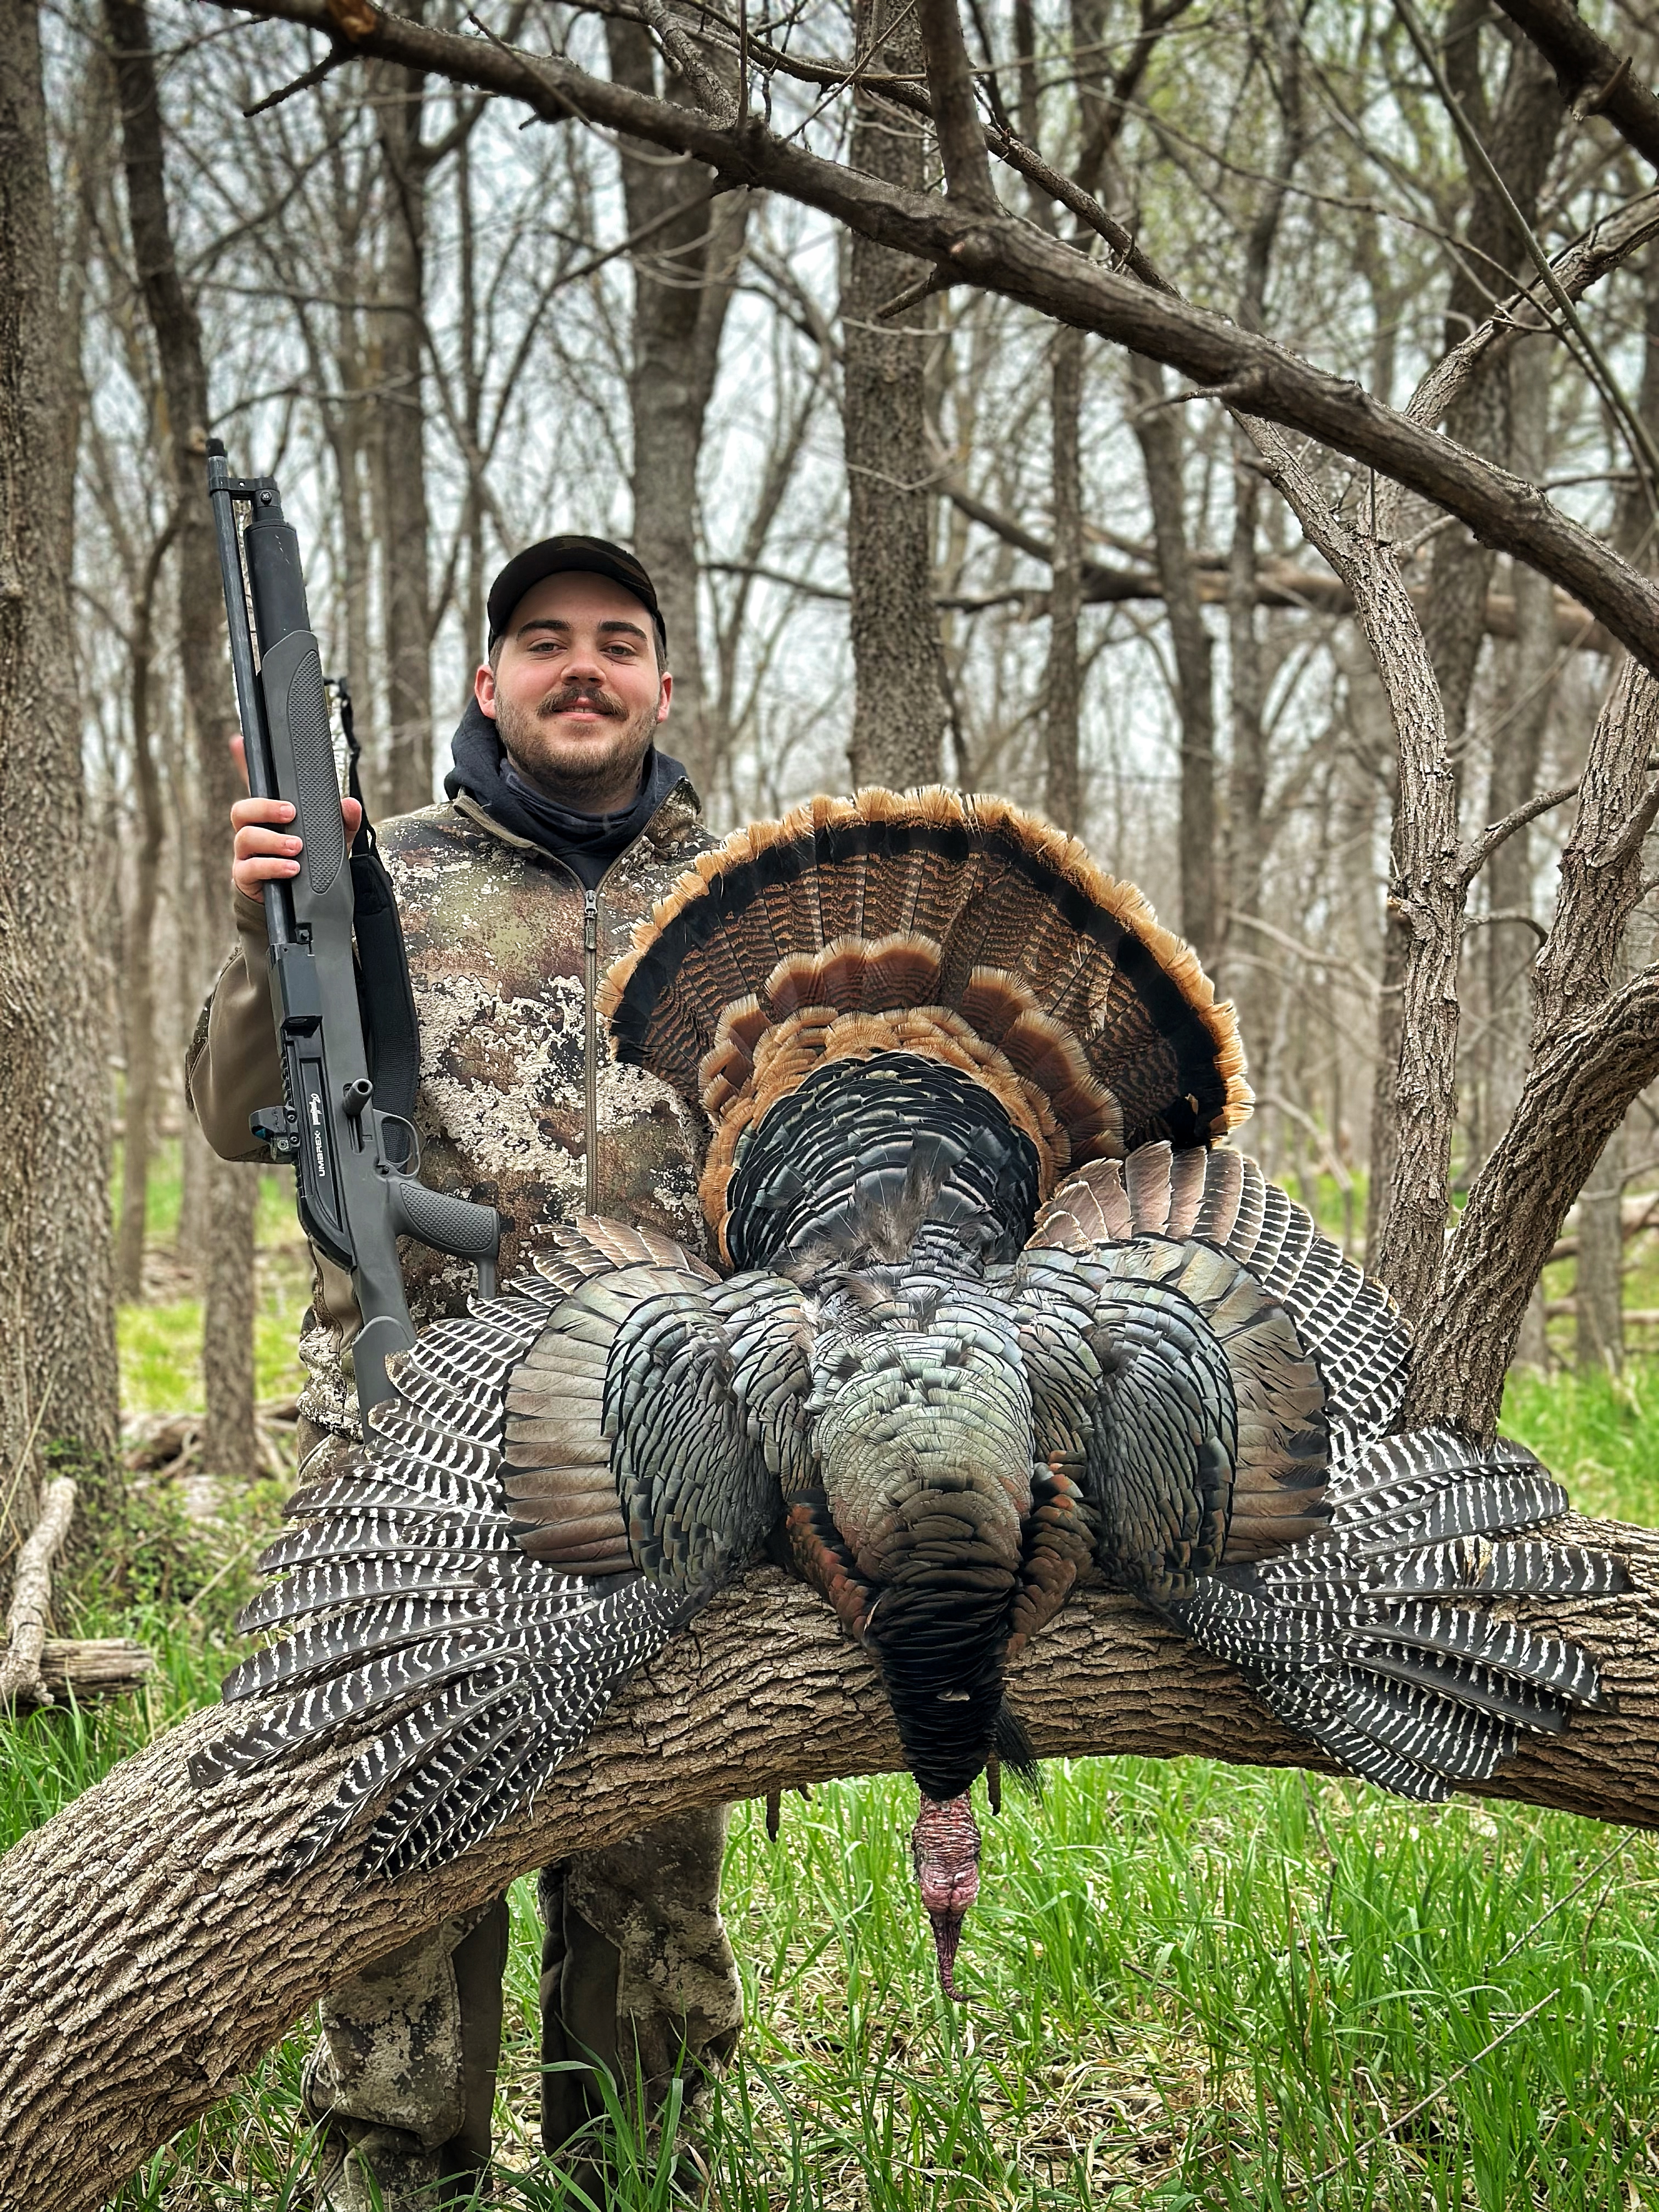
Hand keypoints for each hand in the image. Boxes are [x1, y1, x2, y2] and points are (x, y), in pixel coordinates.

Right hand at [230, 733, 362, 899]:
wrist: (300, 905)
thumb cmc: (310, 863)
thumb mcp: (332, 841)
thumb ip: (343, 821)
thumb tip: (349, 804)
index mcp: (270, 817)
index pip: (256, 786)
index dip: (244, 763)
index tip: (240, 742)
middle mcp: (253, 831)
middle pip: (242, 809)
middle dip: (264, 807)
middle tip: (290, 812)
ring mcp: (246, 854)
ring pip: (244, 837)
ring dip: (272, 840)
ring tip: (296, 847)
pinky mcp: (246, 877)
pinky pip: (250, 868)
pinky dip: (272, 866)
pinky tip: (291, 868)